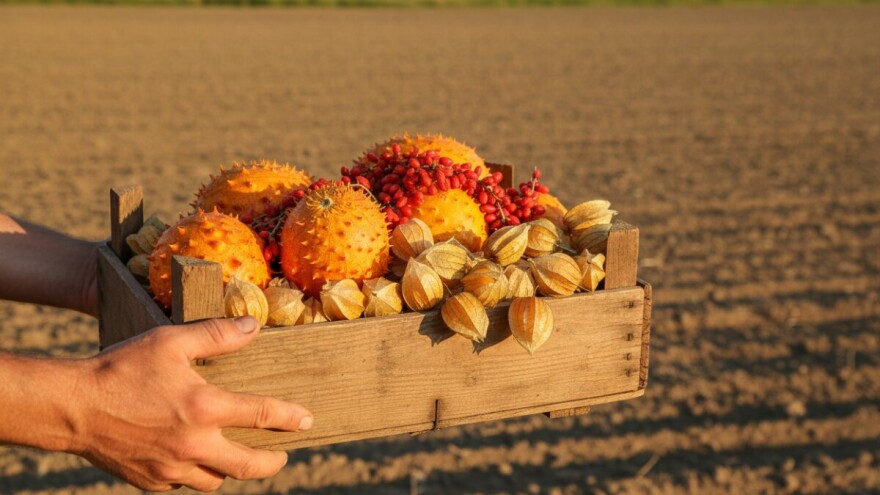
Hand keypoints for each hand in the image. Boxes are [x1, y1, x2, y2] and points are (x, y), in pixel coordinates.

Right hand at [72, 316, 312, 491]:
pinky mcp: (151, 481)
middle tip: (282, 456)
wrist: (71, 407)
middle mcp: (193, 444)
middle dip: (273, 462)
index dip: (290, 418)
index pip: (263, 415)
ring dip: (232, 469)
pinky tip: (196, 459)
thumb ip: (216, 335)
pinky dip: (197, 474)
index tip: (307, 421)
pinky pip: (185, 484)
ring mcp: (171, 468)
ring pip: (217, 480)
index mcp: (204, 408)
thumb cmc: (121, 369)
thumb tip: (252, 326)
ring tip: (238, 456)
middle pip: (249, 466)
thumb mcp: (170, 341)